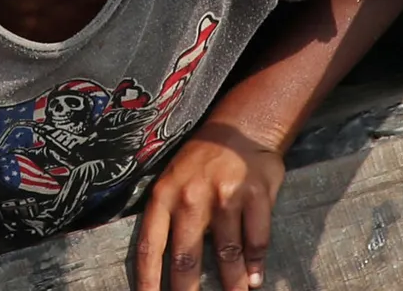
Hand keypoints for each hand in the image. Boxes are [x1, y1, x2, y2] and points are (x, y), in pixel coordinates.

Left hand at [133, 122, 282, 290]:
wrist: (241, 128)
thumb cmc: (201, 162)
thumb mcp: (173, 180)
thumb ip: (168, 217)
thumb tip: (162, 266)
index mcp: (165, 194)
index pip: (150, 245)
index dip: (147, 279)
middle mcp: (192, 197)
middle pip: (186, 257)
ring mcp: (225, 196)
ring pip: (226, 254)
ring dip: (231, 284)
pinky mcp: (256, 196)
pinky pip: (256, 241)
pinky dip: (255, 265)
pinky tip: (255, 279)